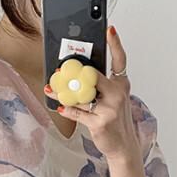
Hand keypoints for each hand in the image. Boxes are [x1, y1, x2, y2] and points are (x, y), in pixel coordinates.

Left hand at [45, 25, 137, 163]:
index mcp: (121, 84)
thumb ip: (99, 86)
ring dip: (63, 92)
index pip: (120, 60)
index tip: (109, 29)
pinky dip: (67, 109)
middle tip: (60, 71)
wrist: (123, 146)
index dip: (115, 44)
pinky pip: (78, 112)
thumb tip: (76, 76)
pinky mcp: (99, 122)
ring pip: (81, 95)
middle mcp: (117, 93)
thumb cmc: (115, 120)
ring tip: (52, 89)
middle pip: (92, 76)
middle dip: (74, 73)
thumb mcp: (113, 99)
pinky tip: (60, 106)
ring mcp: (109, 108)